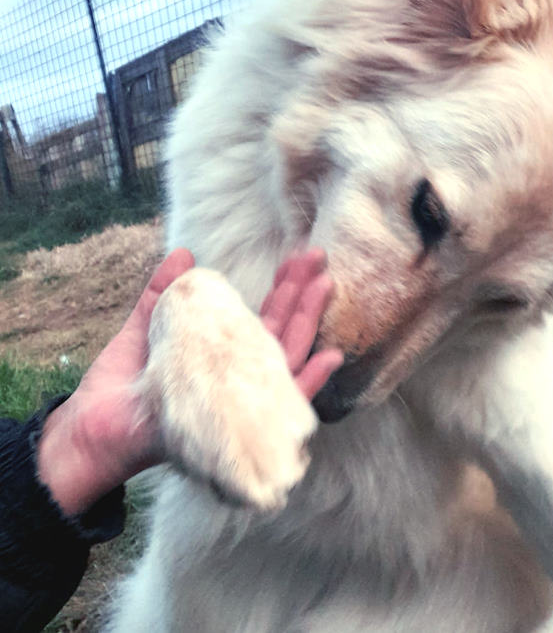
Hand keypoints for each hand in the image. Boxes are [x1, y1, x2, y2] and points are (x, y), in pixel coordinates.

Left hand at [37, 249, 340, 515]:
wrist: (92, 429)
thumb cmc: (120, 386)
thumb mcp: (143, 329)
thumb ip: (163, 294)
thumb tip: (183, 253)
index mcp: (221, 354)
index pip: (262, 317)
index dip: (282, 287)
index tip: (298, 258)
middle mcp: (238, 375)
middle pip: (281, 331)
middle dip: (301, 295)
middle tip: (318, 258)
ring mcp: (241, 397)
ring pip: (286, 357)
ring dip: (308, 323)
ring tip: (324, 286)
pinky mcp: (237, 421)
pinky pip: (282, 406)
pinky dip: (308, 384)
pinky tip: (330, 357)